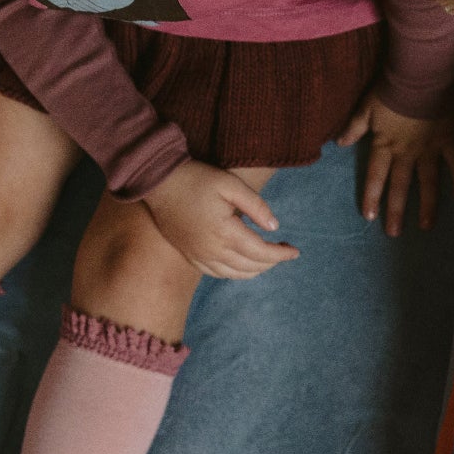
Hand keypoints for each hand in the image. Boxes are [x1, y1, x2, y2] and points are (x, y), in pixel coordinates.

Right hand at [142, 160, 297, 278]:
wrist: (158, 182)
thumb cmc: (196, 179)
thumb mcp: (230, 184)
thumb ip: (256, 206)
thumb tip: (274, 227)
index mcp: (224, 232)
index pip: (261, 252)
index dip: (281, 255)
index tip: (295, 251)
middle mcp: (211, 249)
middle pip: (250, 266)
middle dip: (272, 262)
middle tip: (285, 252)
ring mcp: (198, 255)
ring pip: (234, 274)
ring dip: (255, 271)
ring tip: (268, 260)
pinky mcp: (189, 255)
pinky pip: (216, 274)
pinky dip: (234, 273)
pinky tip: (243, 266)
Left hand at [340, 92, 453, 235]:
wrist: (420, 75)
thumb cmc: (391, 89)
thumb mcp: (366, 107)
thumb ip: (354, 127)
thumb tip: (339, 143)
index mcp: (386, 145)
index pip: (376, 176)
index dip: (372, 196)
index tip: (369, 216)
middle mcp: (407, 152)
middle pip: (400, 186)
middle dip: (395, 210)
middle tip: (393, 233)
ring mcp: (429, 149)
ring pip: (427, 183)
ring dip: (426, 206)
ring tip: (425, 226)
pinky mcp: (448, 140)